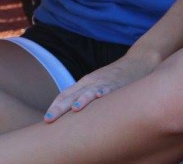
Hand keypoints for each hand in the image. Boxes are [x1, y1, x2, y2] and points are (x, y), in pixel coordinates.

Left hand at [43, 52, 157, 120]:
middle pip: (72, 95)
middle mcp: (91, 82)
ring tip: (74, 110)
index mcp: (84, 83)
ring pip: (89, 92)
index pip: (64, 94)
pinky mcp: (118, 84)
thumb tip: (74, 114)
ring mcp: (104, 82)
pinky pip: (110, 88)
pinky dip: (104, 92)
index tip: (45, 119)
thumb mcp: (97, 85)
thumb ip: (86, 96)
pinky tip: (100, 97)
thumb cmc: (115, 77)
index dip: (55, 106)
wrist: (137, 62)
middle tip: (48, 120)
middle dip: (59, 108)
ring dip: (81, 100)